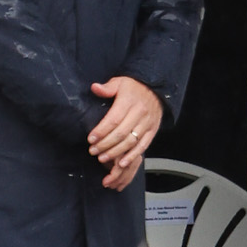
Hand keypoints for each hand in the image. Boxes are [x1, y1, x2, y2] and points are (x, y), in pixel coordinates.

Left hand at [88, 74, 161, 192]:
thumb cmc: (134, 88)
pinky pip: (142, 146)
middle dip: (105, 144)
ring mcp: (147, 123)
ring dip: (115, 153)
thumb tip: (95, 88)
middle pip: (120, 133)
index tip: (90, 139)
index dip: (101, 131)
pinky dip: (132, 156)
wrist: (156, 90)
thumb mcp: (120, 82)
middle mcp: (139, 113)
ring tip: (101, 158)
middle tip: (93, 151)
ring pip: (130, 142)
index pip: (113, 119)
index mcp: (129, 101)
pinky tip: (121, 163)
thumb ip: (107, 88)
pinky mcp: (152, 131)